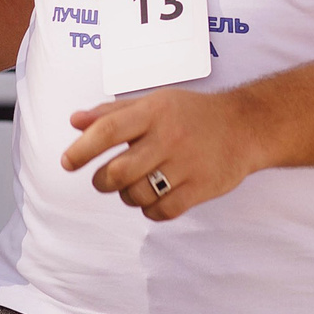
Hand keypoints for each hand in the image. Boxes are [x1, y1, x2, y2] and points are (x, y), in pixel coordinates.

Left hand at [61, 88, 263, 222]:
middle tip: (104, 179)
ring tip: (136, 186)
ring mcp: (187, 164)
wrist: (245, 126)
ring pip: (137, 196)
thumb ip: (113, 112)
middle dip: (102, 181)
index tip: (68, 162)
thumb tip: (75, 122)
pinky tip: (156, 198)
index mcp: (154, 112)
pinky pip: (162, 212)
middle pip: (118, 172)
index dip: (82, 149)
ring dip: (128, 196)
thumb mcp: (154, 102)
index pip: (107, 131)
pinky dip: (151, 210)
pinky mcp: (201, 188)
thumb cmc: (192, 113)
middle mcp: (169, 136)